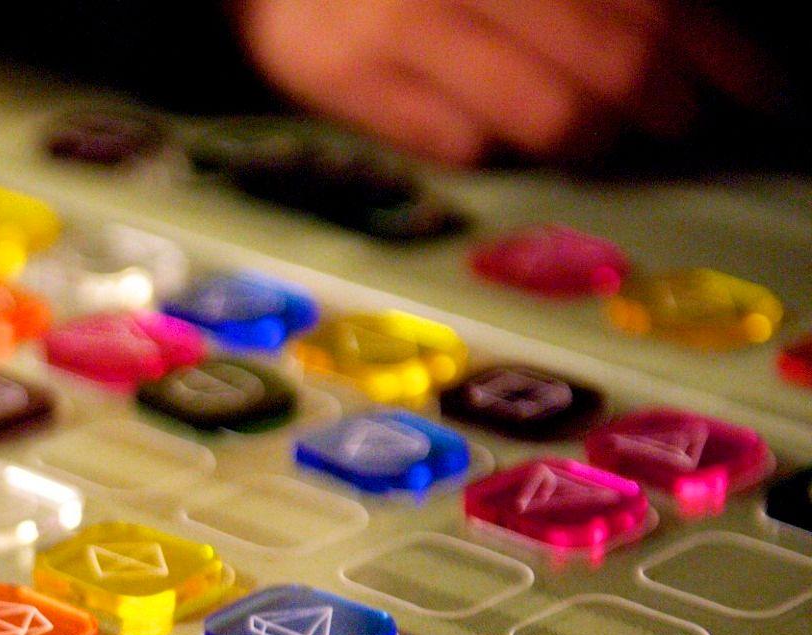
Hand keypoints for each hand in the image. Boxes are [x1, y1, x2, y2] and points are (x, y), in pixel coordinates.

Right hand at [232, 0, 781, 165]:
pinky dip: (490, 143)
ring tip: (589, 132)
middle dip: (662, 105)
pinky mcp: (345, 77)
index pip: (654, 1)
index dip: (724, 52)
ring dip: (583, 138)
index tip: (765, 95)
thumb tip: (695, 48)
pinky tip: (487, 122)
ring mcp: (404, 23)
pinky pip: (459, 144)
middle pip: (614, 61)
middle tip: (677, 120)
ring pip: (546, 118)